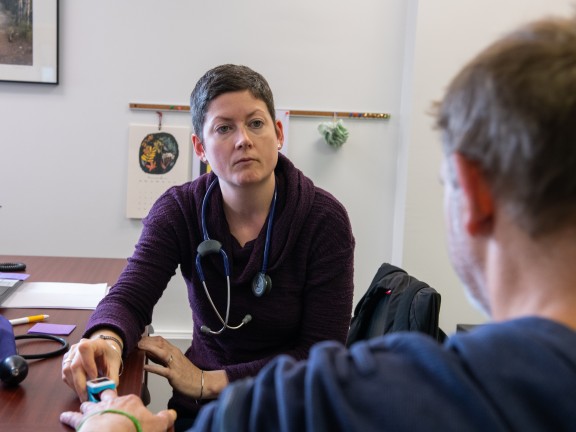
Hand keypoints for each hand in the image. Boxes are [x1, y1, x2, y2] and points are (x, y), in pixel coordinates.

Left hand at [60, 389, 176, 431]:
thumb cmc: (134, 429)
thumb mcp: (157, 425)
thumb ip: (165, 418)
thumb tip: (173, 414)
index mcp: (130, 402)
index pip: (132, 401)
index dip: (132, 406)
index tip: (133, 411)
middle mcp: (112, 402)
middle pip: (109, 395)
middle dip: (106, 396)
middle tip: (105, 397)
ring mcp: (97, 410)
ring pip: (91, 404)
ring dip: (88, 405)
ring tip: (85, 405)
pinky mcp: (82, 421)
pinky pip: (73, 418)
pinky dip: (68, 417)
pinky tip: (63, 416)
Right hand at [62, 335, 122, 400]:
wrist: (103, 351)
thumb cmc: (108, 356)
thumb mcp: (114, 365)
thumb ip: (112, 377)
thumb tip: (108, 391)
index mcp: (94, 343)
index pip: (85, 349)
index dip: (88, 364)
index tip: (94, 378)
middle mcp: (78, 347)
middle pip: (74, 365)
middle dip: (81, 384)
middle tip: (87, 397)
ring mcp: (70, 354)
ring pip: (67, 372)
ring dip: (75, 386)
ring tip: (85, 395)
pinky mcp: (66, 362)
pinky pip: (65, 376)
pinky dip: (72, 385)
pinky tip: (81, 389)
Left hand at [138, 335, 204, 398]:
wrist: (201, 382)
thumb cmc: (187, 373)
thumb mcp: (174, 362)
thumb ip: (162, 358)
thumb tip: (149, 353)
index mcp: (174, 351)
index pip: (160, 340)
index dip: (149, 338)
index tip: (139, 339)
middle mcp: (174, 355)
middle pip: (159, 343)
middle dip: (146, 341)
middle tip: (135, 341)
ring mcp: (174, 364)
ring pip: (161, 352)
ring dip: (149, 349)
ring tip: (138, 348)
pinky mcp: (174, 375)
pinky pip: (162, 370)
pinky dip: (153, 368)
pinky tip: (144, 367)